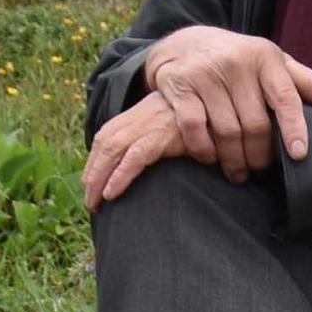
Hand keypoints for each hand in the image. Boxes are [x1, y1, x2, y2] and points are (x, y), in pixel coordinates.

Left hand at [83, 92, 194, 209]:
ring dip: (98, 178)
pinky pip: (135, 157)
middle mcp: (139, 116)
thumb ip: (153, 136)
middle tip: (89, 202)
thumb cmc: (201, 122)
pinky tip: (111, 193)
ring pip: (112, 150)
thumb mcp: (171, 124)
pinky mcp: (163, 135)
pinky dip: (120, 175)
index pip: (105, 136)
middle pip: (104, 143)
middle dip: (92, 174)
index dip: (94, 162)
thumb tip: (135, 163)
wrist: (221, 109)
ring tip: (95, 203)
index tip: (89, 185)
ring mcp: (150, 123)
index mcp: (138, 113)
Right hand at [142, 25, 311, 182]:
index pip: (285, 97)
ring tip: (239, 172)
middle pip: (256, 124)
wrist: (185, 42)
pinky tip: (211, 158)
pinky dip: (204, 149)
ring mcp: (207, 74)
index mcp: (265, 57)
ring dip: (234, 159)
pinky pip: (195, 128)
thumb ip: (300, 79)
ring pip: (227, 131)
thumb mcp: (269, 60)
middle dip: (260, 154)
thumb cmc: (238, 58)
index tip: (299, 154)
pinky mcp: (180, 86)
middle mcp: (237, 63)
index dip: (294, 128)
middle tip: (261, 169)